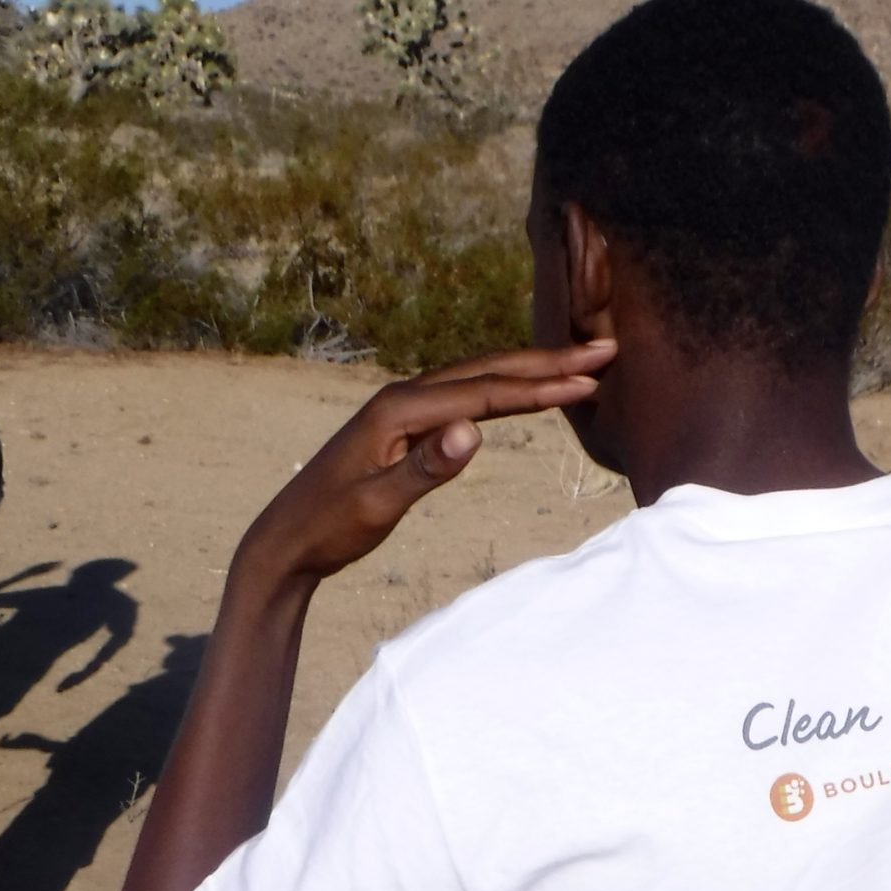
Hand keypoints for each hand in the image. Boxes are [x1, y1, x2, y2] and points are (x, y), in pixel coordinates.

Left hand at [236, 341, 613, 585]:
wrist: (286, 541)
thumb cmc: (328, 528)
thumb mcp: (376, 506)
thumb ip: (425, 470)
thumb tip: (473, 432)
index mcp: (400, 411)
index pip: (485, 393)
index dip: (541, 386)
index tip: (591, 379)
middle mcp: (403, 398)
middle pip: (487, 371)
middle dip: (547, 362)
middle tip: (603, 349)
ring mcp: (403, 410)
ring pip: (477, 378)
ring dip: (528, 371)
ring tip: (577, 364)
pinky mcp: (405, 427)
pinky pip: (464, 396)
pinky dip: (501, 390)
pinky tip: (520, 392)